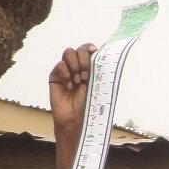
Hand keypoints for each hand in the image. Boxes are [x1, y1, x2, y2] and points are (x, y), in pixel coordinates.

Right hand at [48, 44, 96, 168]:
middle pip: (79, 49)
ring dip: (74, 66)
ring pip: (68, 53)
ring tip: (78, 82)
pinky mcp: (55, 76)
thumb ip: (101, 74)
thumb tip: (112, 60)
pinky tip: (69, 86)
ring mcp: (66, 70)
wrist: (75, 120)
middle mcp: (77, 67)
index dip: (90, 48)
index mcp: (89, 69)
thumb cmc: (89, 107)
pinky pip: (59, 66)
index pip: (88, 50)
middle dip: (83, 59)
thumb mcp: (99, 89)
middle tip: (85, 76)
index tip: (94, 52)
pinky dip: (65, 74)